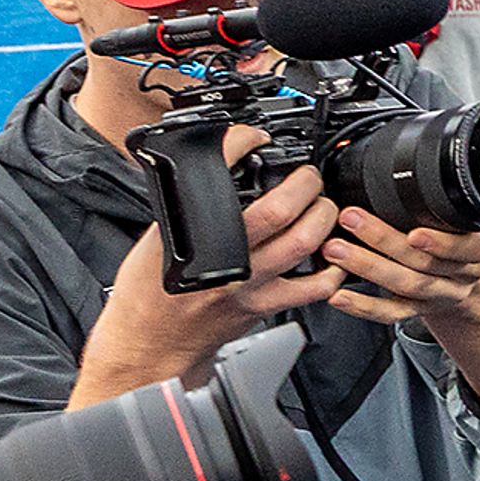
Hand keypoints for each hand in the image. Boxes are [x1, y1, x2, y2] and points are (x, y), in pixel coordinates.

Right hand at [76, 162, 341, 407]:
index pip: (220, 184)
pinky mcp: (265, 306)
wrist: (149, 342)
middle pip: (279, 212)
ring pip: (303, 244)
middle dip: (302, 183)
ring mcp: (250, 285)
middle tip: (305, 175)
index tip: (252, 138)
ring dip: (322, 217)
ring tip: (322, 206)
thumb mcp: (155, 240)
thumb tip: (216, 174)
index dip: (241, 149)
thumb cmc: (148, 292)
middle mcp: (226, 261)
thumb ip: (185, 209)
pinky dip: (331, 270)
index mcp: (192, 239)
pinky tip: (332, 254)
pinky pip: (313, 289)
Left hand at [318, 209, 479, 327]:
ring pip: (406, 286)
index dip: (442, 243)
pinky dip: (363, 306)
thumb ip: (450, 200)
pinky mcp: (418, 309)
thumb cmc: (466, 238)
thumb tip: (418, 154)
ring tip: (335, 249)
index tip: (415, 232)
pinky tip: (339, 295)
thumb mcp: (471, 217)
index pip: (467, 248)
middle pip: (425, 263)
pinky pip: (392, 313)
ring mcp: (440, 293)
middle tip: (350, 219)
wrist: (479, 282)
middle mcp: (462, 273)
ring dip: (367, 266)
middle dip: (384, 241)